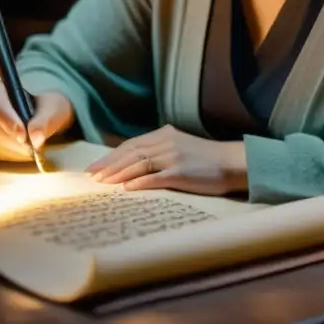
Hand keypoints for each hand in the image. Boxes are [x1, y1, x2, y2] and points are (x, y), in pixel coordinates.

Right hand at [0, 83, 73, 161]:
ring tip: (30, 149)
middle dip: (12, 140)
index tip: (23, 136)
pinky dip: (8, 155)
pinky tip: (21, 151)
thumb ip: (45, 121)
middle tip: (32, 148)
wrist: (40, 116)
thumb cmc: (44, 108)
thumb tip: (36, 138)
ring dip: (12, 150)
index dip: (7, 121)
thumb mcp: (52, 108)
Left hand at [85, 125, 247, 195]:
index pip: (131, 145)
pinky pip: (155, 177)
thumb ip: (159, 152)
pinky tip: (126, 189)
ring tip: (102, 183)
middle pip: (130, 152)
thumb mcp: (181, 147)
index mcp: (165, 134)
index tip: (94, 167)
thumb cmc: (207, 159)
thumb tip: (133, 167)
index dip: (110, 156)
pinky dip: (139, 182)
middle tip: (91, 176)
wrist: (233, 163)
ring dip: (118, 174)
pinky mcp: (181, 172)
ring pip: (138, 163)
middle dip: (108, 164)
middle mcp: (167, 142)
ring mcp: (174, 157)